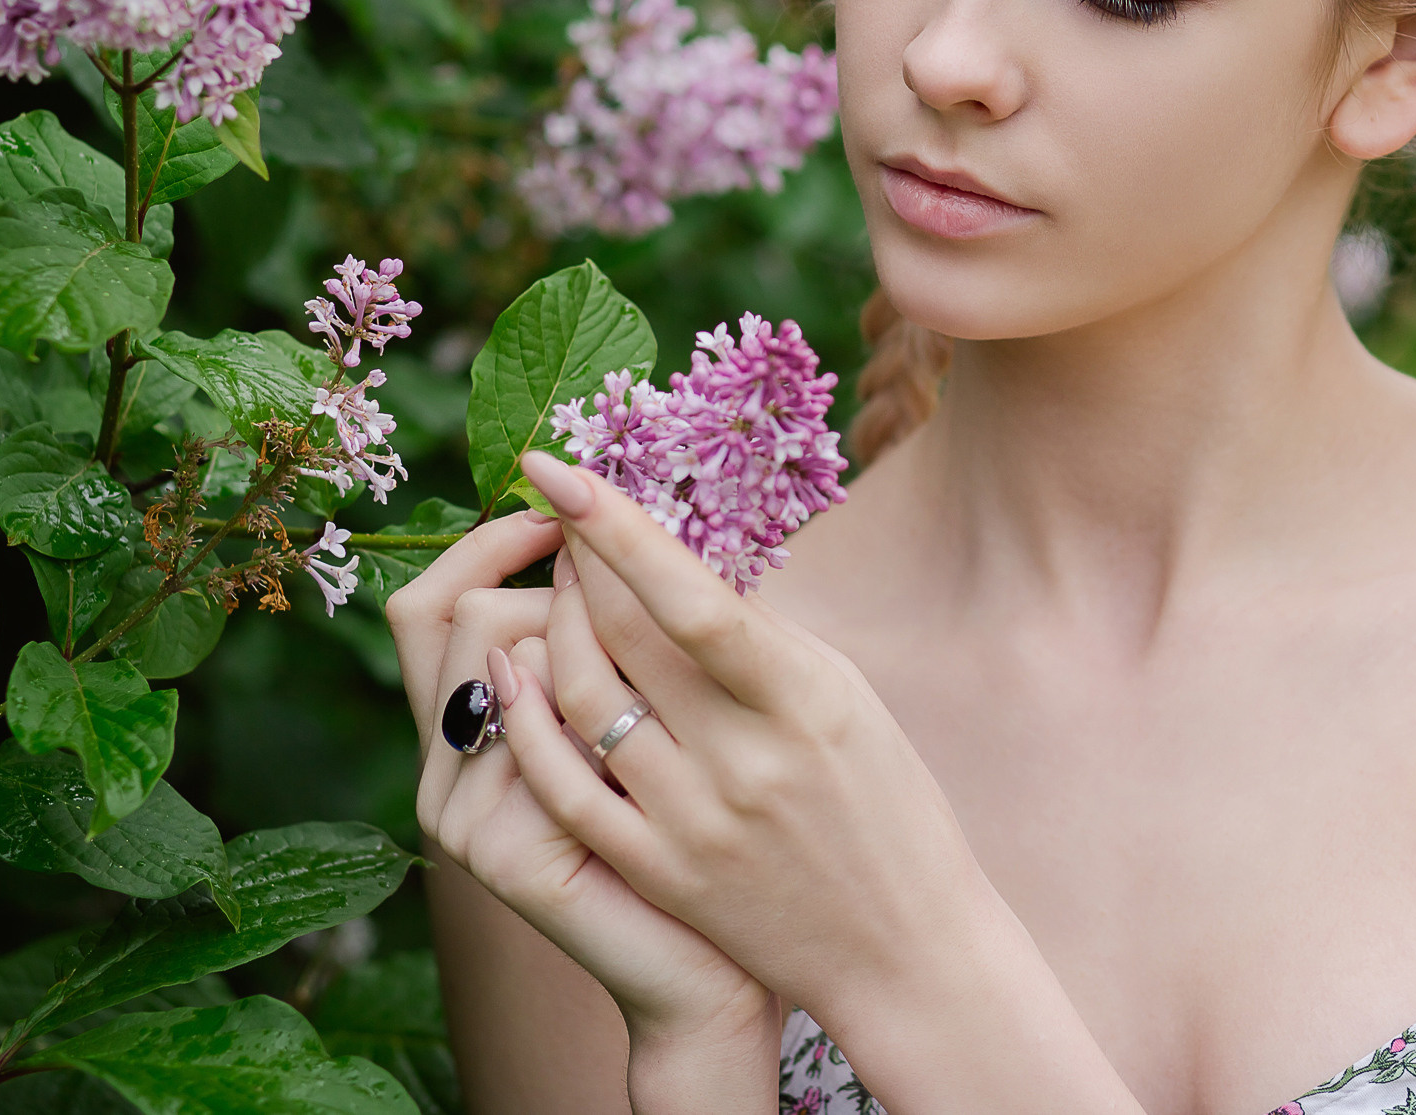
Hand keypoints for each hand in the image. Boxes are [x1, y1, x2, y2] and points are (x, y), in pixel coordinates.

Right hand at [388, 514, 774, 1077]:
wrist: (711, 967)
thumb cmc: (691, 827)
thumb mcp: (637, 720)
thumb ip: (605, 646)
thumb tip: (609, 533)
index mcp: (469, 725)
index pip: (430, 602)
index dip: (489, 541)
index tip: (565, 504)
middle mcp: (444, 767)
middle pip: (463, 615)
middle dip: (558, 587)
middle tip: (629, 593)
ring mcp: (464, 817)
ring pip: (510, 663)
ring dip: (595, 646)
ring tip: (668, 686)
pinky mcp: (509, 857)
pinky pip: (543, 742)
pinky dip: (606, 714)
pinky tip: (665, 733)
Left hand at [500, 455, 1016, 1051]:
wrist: (904, 948)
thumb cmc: (887, 802)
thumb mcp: (847, 697)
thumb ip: (760, 636)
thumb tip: (674, 564)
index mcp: (805, 699)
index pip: (690, 597)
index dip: (616, 526)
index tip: (558, 466)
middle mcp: (744, 759)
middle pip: (623, 636)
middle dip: (579, 560)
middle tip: (563, 511)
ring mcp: (694, 821)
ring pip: (582, 700)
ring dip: (552, 626)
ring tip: (556, 584)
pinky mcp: (660, 870)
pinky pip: (564, 784)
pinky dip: (528, 717)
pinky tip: (511, 670)